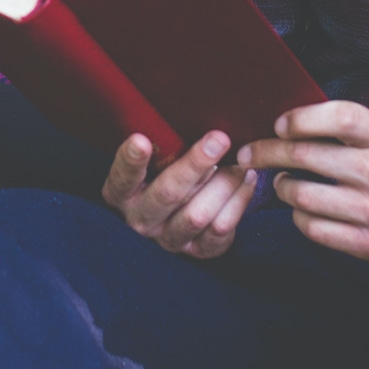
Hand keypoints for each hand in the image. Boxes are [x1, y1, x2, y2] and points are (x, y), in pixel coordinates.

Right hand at [102, 131, 256, 259]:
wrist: (182, 215)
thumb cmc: (168, 174)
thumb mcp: (157, 161)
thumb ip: (164, 147)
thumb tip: (193, 117)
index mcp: (121, 194)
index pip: (121, 177)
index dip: (130, 160)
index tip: (139, 139)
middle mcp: (140, 220)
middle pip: (167, 193)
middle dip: (195, 164)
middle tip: (219, 139)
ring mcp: (168, 240)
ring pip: (198, 215)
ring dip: (224, 184)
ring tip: (241, 161)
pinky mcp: (196, 252)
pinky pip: (221, 229)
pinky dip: (239, 202)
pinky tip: (247, 180)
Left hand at [237, 102, 368, 265]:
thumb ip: (350, 124)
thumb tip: (288, 121)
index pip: (337, 117)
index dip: (300, 118)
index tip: (279, 124)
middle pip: (306, 156)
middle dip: (268, 152)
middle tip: (251, 152)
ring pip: (302, 195)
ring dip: (283, 187)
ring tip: (285, 182)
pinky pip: (314, 229)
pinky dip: (299, 217)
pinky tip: (304, 209)